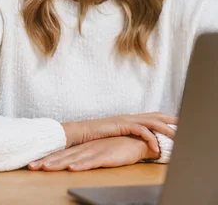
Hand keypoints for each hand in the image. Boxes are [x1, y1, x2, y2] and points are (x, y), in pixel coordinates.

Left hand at [28, 136, 158, 171]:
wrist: (137, 141)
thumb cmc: (116, 148)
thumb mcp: (97, 153)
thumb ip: (84, 158)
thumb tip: (69, 164)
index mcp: (82, 148)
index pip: (60, 155)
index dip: (45, 159)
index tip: (31, 165)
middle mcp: (85, 149)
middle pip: (62, 157)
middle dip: (46, 162)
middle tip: (31, 166)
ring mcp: (94, 152)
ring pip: (73, 159)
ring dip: (59, 163)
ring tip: (46, 167)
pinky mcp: (106, 157)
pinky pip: (92, 162)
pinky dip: (81, 165)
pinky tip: (72, 168)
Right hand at [62, 112, 176, 152]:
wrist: (80, 132)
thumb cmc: (94, 135)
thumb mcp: (113, 134)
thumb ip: (124, 135)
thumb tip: (133, 141)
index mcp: (129, 118)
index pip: (151, 116)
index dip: (165, 118)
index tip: (177, 122)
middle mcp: (129, 116)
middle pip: (156, 115)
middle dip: (171, 119)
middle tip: (184, 124)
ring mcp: (126, 119)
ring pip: (152, 122)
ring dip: (166, 130)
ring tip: (177, 138)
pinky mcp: (122, 125)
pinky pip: (141, 131)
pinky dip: (151, 138)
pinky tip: (156, 148)